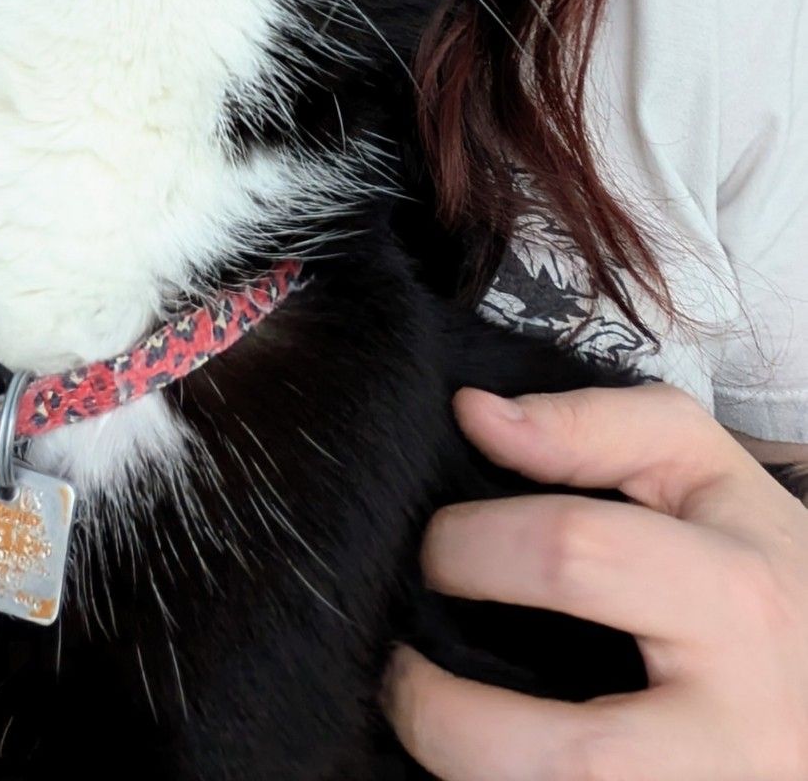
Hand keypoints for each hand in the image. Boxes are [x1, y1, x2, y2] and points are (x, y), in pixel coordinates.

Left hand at [378, 380, 807, 779]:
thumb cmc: (758, 564)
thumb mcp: (702, 468)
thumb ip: (591, 426)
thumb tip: (476, 416)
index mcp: (732, 597)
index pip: (572, 558)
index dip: (471, 545)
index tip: (437, 548)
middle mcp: (735, 724)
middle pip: (575, 757)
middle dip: (448, 716)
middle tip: (401, 665)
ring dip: (469, 779)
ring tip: (425, 724)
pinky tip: (484, 757)